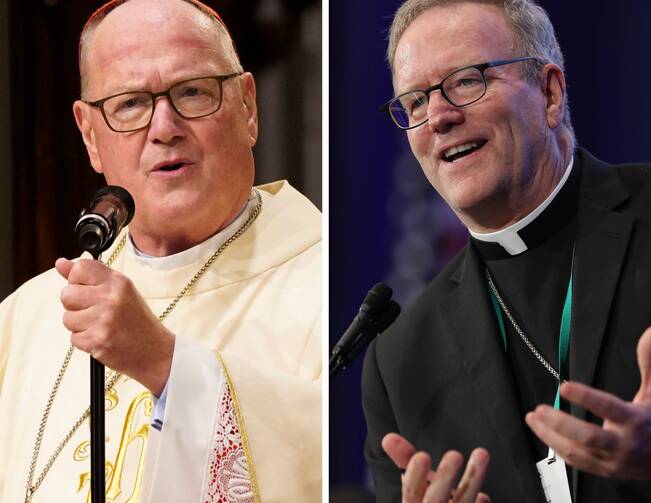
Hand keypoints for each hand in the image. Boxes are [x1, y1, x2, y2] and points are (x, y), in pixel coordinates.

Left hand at [56, 257, 174, 394]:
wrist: (155, 351)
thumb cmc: (136, 320)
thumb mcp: (120, 291)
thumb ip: (91, 276)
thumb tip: (60, 263)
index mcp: (117, 282)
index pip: (80, 268)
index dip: (77, 281)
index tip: (88, 290)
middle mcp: (110, 298)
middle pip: (67, 294)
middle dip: (75, 305)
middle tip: (95, 311)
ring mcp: (103, 320)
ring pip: (67, 318)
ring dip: (79, 325)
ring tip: (100, 326)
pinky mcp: (97, 341)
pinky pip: (73, 338)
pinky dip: (84, 341)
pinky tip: (102, 338)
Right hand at [382, 433, 490, 502]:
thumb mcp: (415, 485)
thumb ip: (404, 461)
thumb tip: (388, 438)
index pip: (411, 492)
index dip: (415, 476)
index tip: (422, 456)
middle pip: (435, 500)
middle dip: (444, 478)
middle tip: (455, 454)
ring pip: (463, 501)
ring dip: (473, 478)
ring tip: (481, 453)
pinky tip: (483, 497)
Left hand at [526, 327, 650, 478]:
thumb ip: (648, 364)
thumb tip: (648, 334)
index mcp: (635, 421)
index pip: (608, 407)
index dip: (586, 397)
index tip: (564, 386)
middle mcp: (624, 444)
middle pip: (587, 437)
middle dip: (559, 422)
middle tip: (539, 408)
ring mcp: (613, 461)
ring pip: (576, 452)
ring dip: (550, 435)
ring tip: (532, 418)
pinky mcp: (604, 471)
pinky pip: (576, 463)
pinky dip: (556, 448)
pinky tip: (544, 433)